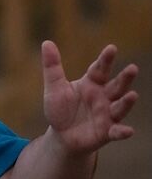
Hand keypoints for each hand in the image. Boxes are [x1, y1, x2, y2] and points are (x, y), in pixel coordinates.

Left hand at [42, 40, 138, 154]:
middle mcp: (104, 97)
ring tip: (133, 95)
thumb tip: (46, 42)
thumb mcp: (54, 88)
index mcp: (92, 83)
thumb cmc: (60, 109)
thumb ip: (52, 67)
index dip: (106, 59)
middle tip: (132, 68)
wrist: (61, 136)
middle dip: (125, 78)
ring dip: (127, 102)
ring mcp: (107, 114)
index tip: (111, 48)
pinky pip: (116, 131)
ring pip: (120, 106)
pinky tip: (128, 131)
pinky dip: (122, 131)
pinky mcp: (107, 132)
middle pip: (116, 86)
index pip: (100, 69)